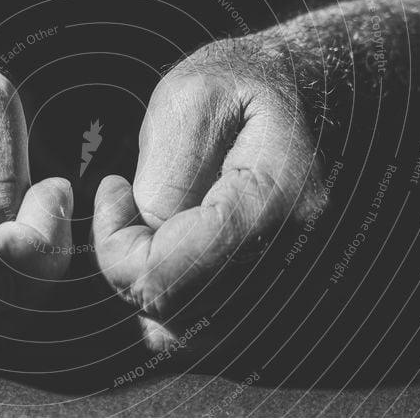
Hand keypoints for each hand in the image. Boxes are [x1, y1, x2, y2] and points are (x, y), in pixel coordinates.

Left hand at [92, 39, 325, 351]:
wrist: (307, 96)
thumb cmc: (244, 86)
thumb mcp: (194, 97)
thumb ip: (167, 171)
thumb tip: (147, 235)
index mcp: (273, 199)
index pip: (172, 270)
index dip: (117, 247)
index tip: (111, 193)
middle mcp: (292, 256)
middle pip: (178, 309)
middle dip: (128, 263)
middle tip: (123, 207)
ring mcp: (291, 283)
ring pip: (191, 332)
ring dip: (148, 286)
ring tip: (145, 226)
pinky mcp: (278, 293)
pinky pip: (211, 332)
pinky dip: (173, 305)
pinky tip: (167, 256)